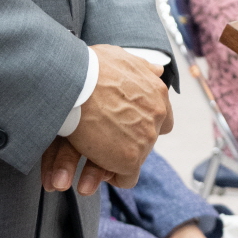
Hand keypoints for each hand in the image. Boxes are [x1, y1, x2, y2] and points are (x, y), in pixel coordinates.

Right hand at [42, 46, 171, 193]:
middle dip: (128, 141)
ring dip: (118, 159)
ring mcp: (146, 138)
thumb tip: (158, 70)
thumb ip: (142, 68)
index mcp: (157, 91)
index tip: (123, 126)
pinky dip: (113, 177)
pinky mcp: (130, 159)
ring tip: (97, 158)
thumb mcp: (122, 58)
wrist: (75, 81)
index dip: (142, 124)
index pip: (161, 117)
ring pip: (137, 158)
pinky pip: (126, 178)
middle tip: (105, 141)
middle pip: (148, 139)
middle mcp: (158, 115)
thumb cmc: (90, 67)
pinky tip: (96, 171)